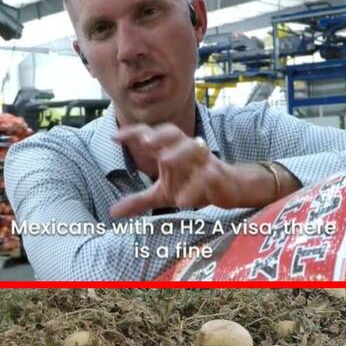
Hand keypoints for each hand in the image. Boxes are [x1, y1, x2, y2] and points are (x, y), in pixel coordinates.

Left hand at [108, 123, 270, 216]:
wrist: (233, 190)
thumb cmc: (195, 185)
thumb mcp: (163, 195)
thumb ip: (139, 201)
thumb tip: (112, 212)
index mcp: (171, 150)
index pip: (152, 134)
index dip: (134, 133)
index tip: (114, 137)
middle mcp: (187, 151)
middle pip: (174, 133)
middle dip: (159, 135)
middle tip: (144, 142)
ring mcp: (205, 162)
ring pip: (195, 149)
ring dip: (180, 153)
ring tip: (164, 161)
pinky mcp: (219, 177)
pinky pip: (208, 178)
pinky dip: (196, 188)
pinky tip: (183, 201)